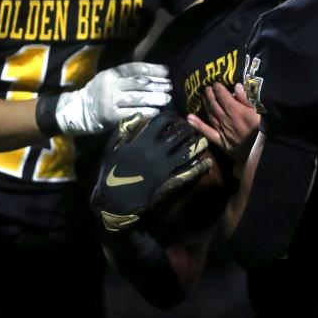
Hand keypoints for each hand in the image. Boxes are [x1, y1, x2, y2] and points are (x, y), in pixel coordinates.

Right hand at [55, 62, 171, 134]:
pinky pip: (131, 113)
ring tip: (167, 99)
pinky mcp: (110, 115)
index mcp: (111, 73)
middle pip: (139, 82)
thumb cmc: (98, 94)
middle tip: (170, 87)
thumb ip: (126, 76)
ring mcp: (110, 100)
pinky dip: (145, 112)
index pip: (135, 68)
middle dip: (157, 84)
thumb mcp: (108, 79)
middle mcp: (111, 84)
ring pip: (137, 97)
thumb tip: (153, 76)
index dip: (153, 69)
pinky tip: (155, 112)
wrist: (78, 111)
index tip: (167, 72)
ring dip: (154, 98)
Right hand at [90, 112, 211, 231]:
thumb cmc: (111, 173)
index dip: (171, 117)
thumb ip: (124, 129)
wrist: (115, 202)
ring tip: (203, 140)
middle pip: (179, 135)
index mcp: (142, 142)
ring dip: (197, 145)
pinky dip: (199, 167)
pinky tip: (207, 163)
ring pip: (187, 152)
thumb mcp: (112, 148)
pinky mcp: (169, 182)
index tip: (174, 118)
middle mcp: (156, 152)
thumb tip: (139, 115)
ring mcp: (165, 168)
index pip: (162, 122)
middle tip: (192, 127)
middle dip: (188, 129)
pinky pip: (188, 172)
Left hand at [188, 82, 258, 164]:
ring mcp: (221, 130)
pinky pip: (207, 131)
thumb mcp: (260, 111)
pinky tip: (189, 118)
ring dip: (206, 105)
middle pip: (214, 103)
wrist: (261, 152)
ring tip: (204, 98)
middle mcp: (225, 118)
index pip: (223, 95)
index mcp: (235, 109)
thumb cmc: (264, 130)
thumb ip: (246, 99)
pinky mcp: (220, 141)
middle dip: (210, 94)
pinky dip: (198, 124)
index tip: (216, 83)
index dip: (218, 88)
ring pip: (210, 114)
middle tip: (207, 88)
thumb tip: (236, 86)